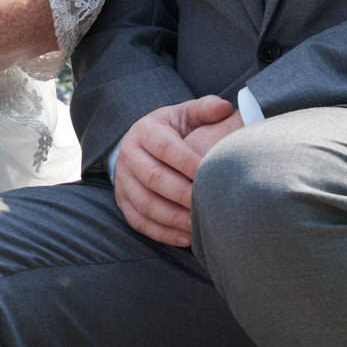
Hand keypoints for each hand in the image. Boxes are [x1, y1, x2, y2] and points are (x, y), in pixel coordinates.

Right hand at [112, 95, 242, 247]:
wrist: (142, 144)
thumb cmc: (174, 130)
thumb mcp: (186, 114)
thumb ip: (205, 109)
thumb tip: (224, 108)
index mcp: (145, 130)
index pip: (165, 147)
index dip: (189, 163)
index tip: (214, 175)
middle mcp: (128, 154)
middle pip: (154, 178)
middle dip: (183, 194)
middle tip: (209, 205)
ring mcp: (122, 180)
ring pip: (145, 203)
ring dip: (174, 217)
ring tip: (199, 225)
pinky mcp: (122, 201)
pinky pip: (139, 221)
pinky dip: (162, 233)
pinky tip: (186, 238)